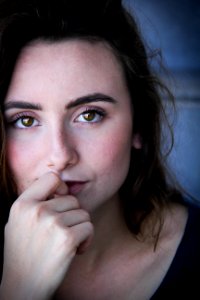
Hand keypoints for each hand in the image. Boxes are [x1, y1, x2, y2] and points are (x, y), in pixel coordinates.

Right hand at [0, 172, 92, 299]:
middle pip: (72, 199)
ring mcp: (52, 223)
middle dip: (71, 216)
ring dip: (79, 228)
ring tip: (65, 243)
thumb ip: (35, 202)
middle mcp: (36, 210)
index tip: (60, 202)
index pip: (52, 178)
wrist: (23, 287)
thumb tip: (60, 183)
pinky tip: (74, 250)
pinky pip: (88, 227)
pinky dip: (86, 240)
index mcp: (22, 204)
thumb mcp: (18, 222)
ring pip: (83, 213)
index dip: (61, 188)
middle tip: (61, 233)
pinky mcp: (67, 238)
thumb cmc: (23, 253)